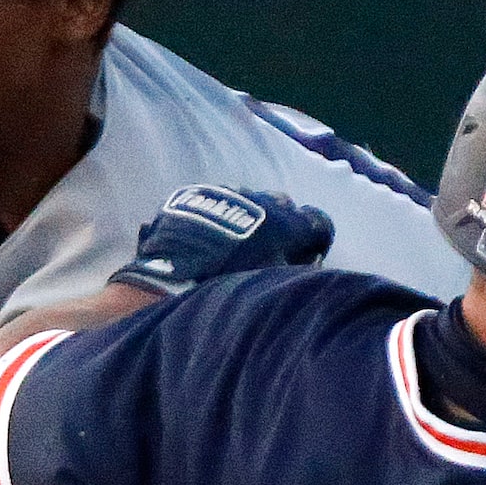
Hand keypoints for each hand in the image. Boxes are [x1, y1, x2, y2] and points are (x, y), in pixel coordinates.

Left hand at [107, 186, 335, 295]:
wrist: (168, 283)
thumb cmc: (228, 291)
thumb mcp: (272, 287)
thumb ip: (296, 274)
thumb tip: (308, 267)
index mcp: (285, 223)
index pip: (317, 222)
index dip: (317, 241)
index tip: (309, 256)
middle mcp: (258, 200)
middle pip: (283, 204)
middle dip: (283, 224)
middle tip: (273, 249)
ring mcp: (223, 194)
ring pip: (247, 199)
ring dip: (249, 217)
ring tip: (237, 244)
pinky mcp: (192, 196)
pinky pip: (214, 201)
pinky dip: (218, 216)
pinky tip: (208, 238)